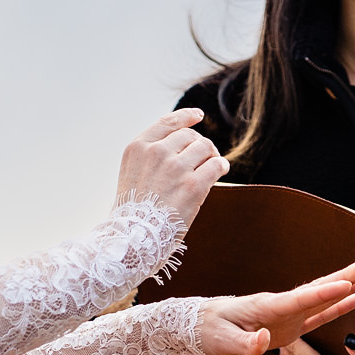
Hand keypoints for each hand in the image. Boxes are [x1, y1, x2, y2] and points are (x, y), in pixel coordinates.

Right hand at [116, 108, 228, 228]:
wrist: (134, 238)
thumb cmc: (134, 211)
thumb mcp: (132, 173)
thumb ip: (151, 155)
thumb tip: (184, 141)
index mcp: (138, 148)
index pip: (167, 123)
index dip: (186, 116)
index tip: (198, 116)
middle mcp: (156, 153)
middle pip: (190, 135)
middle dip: (200, 144)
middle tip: (206, 157)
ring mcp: (175, 168)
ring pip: (205, 147)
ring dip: (212, 155)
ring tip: (213, 165)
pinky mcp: (193, 185)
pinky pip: (216, 165)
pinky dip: (221, 166)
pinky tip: (221, 170)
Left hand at [198, 257, 354, 354]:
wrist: (202, 326)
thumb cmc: (210, 332)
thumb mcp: (223, 341)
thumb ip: (246, 344)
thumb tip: (265, 342)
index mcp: (266, 307)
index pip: (299, 299)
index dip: (323, 293)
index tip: (346, 283)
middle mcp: (281, 306)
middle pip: (318, 289)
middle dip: (345, 277)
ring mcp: (288, 314)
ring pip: (323, 297)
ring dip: (347, 286)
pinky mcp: (289, 325)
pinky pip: (318, 314)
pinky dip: (336, 306)